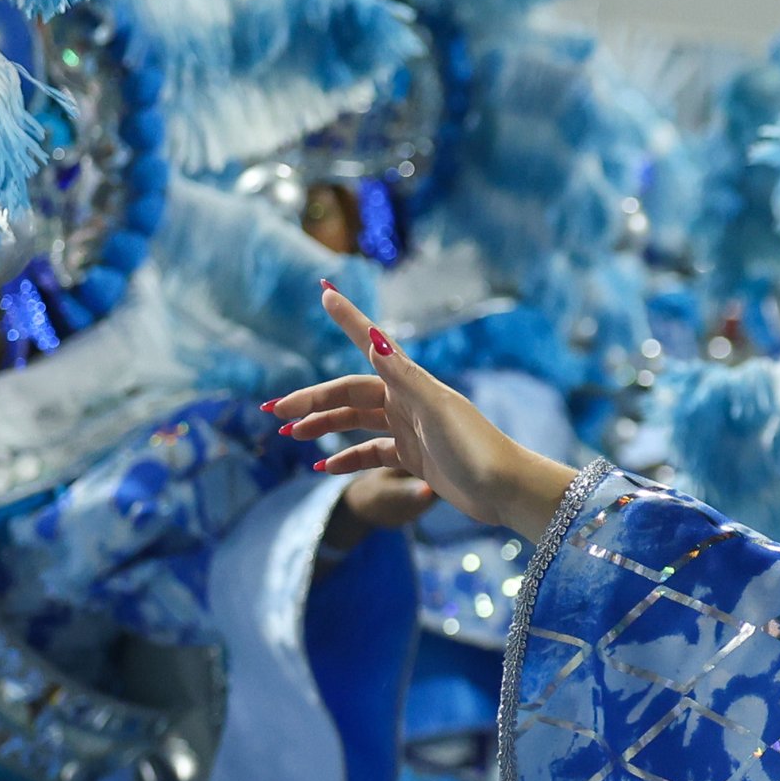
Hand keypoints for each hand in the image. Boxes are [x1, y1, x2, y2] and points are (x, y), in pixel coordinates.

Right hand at [268, 286, 577, 540]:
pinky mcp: (415, 457)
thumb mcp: (437, 410)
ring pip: (355, 421)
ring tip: (289, 434)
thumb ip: (405, 376)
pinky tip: (323, 467)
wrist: (506, 489)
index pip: (372, 344)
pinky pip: (371, 452)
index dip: (348, 318)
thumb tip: (376, 340)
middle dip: (312, 399)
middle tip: (274, 410)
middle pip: (350, 393)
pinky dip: (347, 458)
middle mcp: (408, 401)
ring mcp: (410, 429)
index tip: (325, 291)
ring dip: (323, 425)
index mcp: (411, 383)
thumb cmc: (476, 448)